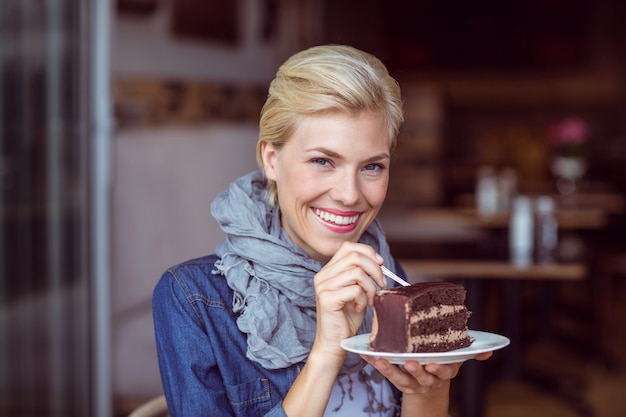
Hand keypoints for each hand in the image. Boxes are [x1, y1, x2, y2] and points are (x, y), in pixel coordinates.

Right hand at [311, 242, 385, 359]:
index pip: (348, 247)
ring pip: (357, 272)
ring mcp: (323, 286)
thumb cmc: (347, 318)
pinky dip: (364, 299)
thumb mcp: (356, 291)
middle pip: (354, 256)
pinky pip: (355, 289)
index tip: (380, 264)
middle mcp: (322, 275)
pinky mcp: (327, 298)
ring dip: (370, 287)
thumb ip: (361, 274)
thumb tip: (378, 261)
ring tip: (369, 300)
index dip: (367, 252)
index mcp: (328, 271)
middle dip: (375, 269)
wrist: (334, 343)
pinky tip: (360, 309)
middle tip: (382, 284)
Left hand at [360, 351, 493, 415]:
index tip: (432, 363)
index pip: (445, 370)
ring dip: (391, 370)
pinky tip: (365, 354)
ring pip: (402, 379)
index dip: (439, 368)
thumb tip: (488, 352)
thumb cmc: (440, 367)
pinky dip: (375, 364)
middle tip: (410, 363)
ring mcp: (413, 383)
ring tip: (382, 360)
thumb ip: (469, 354)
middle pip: (424, 376)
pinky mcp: (398, 382)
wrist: (428, 395)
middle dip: (417, 370)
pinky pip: (386, 374)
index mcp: (445, 370)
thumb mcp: (455, 361)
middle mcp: (430, 379)